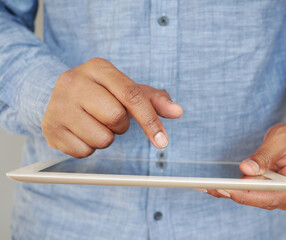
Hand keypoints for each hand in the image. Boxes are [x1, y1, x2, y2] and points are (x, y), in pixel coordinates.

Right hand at [42, 58, 182, 157]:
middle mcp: (74, 81)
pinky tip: (82, 132)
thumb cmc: (102, 93)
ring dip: (106, 138)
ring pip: (101, 139)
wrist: (60, 95)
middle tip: (111, 118)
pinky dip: (89, 148)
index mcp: (99, 68)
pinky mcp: (49, 128)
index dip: (150, 120)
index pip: (131, 95)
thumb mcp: (127, 90)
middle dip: (121, 125)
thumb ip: (154, 100)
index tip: (162, 141)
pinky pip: (84, 152)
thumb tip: (178, 111)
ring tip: (95, 124)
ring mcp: (58, 105)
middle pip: (116, 117)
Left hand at [204, 114, 285, 209]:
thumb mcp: (280, 138)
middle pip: (263, 200)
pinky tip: (225, 187)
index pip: (273, 195)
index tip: (226, 189)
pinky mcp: (280, 196)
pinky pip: (259, 196)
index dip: (248, 195)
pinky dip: (243, 191)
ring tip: (212, 187)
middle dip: (237, 193)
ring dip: (237, 192)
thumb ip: (264, 155)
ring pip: (259, 199)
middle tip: (211, 188)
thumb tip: (246, 169)